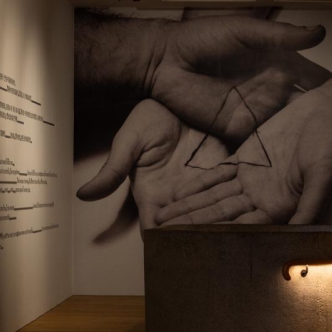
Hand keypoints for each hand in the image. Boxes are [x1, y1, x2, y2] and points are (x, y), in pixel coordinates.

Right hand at [76, 100, 228, 229]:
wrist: (183, 91)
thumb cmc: (152, 114)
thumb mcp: (130, 140)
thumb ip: (112, 170)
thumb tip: (83, 195)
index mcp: (151, 194)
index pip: (157, 229)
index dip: (167, 239)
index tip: (178, 240)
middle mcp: (177, 197)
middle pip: (189, 228)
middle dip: (202, 231)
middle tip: (216, 235)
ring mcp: (201, 187)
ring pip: (213, 216)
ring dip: (224, 220)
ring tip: (237, 221)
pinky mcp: (224, 173)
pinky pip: (231, 196)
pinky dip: (238, 204)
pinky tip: (248, 207)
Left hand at [149, 16, 331, 143]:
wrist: (164, 59)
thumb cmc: (202, 39)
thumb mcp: (246, 32)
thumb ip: (282, 36)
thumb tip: (321, 32)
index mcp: (276, 68)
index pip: (312, 81)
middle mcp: (269, 94)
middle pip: (302, 112)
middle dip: (323, 123)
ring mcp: (252, 115)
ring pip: (284, 131)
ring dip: (300, 146)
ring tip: (327, 159)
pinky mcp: (233, 132)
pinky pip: (255, 147)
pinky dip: (270, 157)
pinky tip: (289, 170)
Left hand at [153, 58, 331, 225]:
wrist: (329, 112)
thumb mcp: (323, 178)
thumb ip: (309, 206)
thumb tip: (299, 234)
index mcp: (279, 208)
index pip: (241, 226)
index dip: (215, 234)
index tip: (190, 244)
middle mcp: (262, 198)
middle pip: (221, 214)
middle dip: (192, 223)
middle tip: (163, 232)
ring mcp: (252, 178)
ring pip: (214, 196)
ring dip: (189, 207)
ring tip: (163, 217)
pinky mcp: (246, 158)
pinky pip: (217, 174)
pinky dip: (198, 184)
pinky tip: (180, 193)